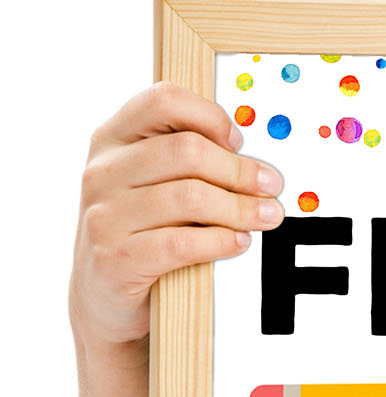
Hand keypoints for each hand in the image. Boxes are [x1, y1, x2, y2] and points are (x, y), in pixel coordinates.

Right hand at [70, 80, 284, 350]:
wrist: (103, 295)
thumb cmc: (139, 230)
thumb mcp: (151, 183)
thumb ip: (186, 159)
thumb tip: (252, 157)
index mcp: (112, 139)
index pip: (162, 100)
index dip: (210, 116)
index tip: (239, 141)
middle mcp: (103, 171)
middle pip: (186, 151)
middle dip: (239, 169)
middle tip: (271, 185)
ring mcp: (104, 215)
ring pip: (189, 196)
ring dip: (239, 208)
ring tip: (265, 217)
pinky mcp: (115, 258)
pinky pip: (182, 242)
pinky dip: (220, 240)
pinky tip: (237, 242)